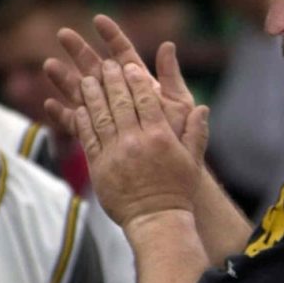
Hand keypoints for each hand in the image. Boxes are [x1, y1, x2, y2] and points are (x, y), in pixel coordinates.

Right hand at [44, 14, 194, 140]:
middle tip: (63, 34)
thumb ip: (171, 76)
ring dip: (66, 79)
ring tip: (49, 64)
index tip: (98, 19)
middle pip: (98, 69)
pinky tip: (50, 105)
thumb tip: (168, 45)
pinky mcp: (99, 136)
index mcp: (142, 84)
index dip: (112, 37)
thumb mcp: (179, 103)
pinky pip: (78, 125)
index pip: (125, 54)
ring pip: (83, 93)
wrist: (174, 168)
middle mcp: (122, 96)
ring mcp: (109, 115)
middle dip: (81, 52)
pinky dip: (64, 116)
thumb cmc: (180, 134)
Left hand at [75, 58, 208, 227]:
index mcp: (160, 136)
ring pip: (100, 116)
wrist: (157, 218)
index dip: (136, 81)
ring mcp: (115, 153)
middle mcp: (136, 141)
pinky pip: (88, 137)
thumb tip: (203, 109)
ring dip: (92, 95)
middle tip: (105, 64)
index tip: (130, 66)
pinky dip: (82, 120)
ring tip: (87, 78)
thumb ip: (196, 131)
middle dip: (112, 80)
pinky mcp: (99, 166)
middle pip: (120, 102)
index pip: (146, 100)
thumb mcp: (193, 159)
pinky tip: (80, 107)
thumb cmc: (178, 189)